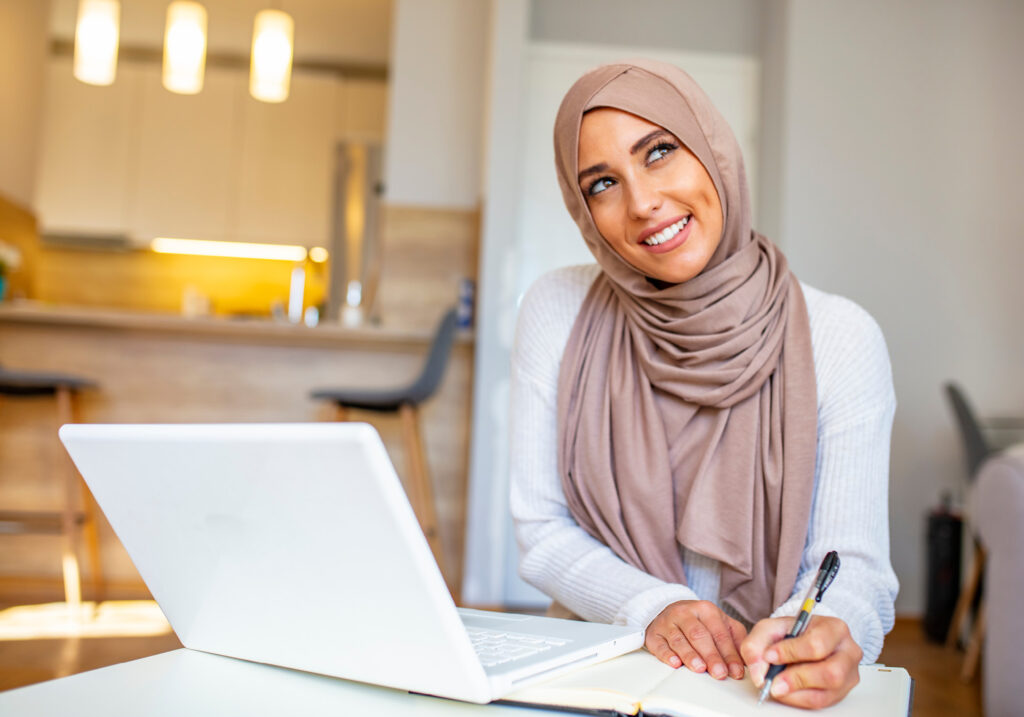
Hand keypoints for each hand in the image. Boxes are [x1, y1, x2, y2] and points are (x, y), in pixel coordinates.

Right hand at [644, 600, 746, 679]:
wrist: (671, 612)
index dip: (729, 653)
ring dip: (690, 655)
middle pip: (699, 635)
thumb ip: (735, 639)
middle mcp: (685, 613)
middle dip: (711, 656)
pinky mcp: (654, 634)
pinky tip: (675, 663)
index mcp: (706, 609)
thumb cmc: (699, 622)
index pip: (720, 633)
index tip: (736, 671)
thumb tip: (748, 660)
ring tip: (700, 669)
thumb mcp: (720, 624)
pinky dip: (666, 655)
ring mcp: (667, 622)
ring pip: (679, 639)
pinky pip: (659, 644)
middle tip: (720, 673)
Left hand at [740, 615, 861, 708]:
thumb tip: (758, 673)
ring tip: (777, 686)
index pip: (816, 644)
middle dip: (797, 678)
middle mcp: (848, 651)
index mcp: (834, 628)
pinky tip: (787, 691)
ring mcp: (849, 673)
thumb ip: (757, 644)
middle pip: (830, 672)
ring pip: (829, 690)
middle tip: (773, 681)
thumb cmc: (792, 632)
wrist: (805, 639)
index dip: (791, 652)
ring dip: (798, 691)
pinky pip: (824, 701)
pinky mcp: (843, 691)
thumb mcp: (771, 628)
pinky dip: (800, 699)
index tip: (769, 656)